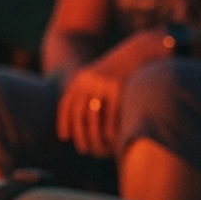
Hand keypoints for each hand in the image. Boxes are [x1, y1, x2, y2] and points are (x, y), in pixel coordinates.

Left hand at [55, 30, 172, 155]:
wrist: (136, 50)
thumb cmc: (115, 70)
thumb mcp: (95, 77)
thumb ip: (84, 93)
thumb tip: (76, 119)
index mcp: (80, 79)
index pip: (67, 105)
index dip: (64, 122)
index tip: (64, 138)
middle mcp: (89, 81)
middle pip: (79, 113)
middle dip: (79, 134)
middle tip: (82, 149)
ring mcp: (104, 84)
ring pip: (93, 117)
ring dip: (93, 136)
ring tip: (96, 148)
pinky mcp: (119, 88)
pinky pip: (111, 114)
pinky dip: (110, 129)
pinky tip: (111, 139)